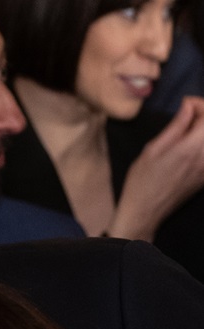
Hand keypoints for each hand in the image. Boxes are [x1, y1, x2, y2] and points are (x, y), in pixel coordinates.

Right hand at [110, 96, 203, 239]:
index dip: (199, 105)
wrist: (145, 211)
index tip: (185, 106)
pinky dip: (202, 144)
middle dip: (203, 116)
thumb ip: (175, 126)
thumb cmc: (142, 181)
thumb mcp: (152, 150)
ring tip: (190, 130)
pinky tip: (191, 145)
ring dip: (202, 131)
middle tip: (188, 115)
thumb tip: (188, 106)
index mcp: (190, 148)